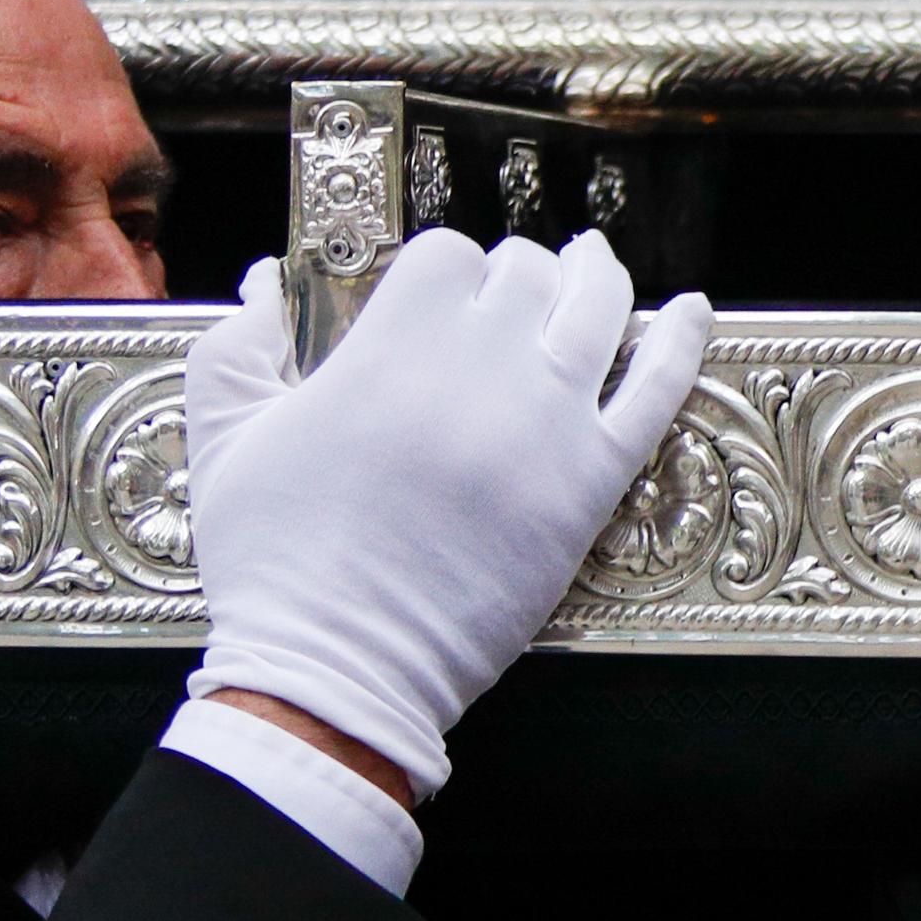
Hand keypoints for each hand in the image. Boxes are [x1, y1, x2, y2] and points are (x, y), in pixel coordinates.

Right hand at [184, 232, 711, 796]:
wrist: (340, 664)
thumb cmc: (275, 558)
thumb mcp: (226, 439)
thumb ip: (237, 349)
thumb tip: (264, 284)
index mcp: (391, 351)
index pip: (447, 256)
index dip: (444, 267)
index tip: (440, 291)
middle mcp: (482, 371)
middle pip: (527, 275)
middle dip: (517, 274)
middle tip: (512, 292)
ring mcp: (549, 421)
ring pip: (599, 309)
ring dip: (596, 279)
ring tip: (591, 268)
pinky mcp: (596, 477)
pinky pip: (659, 388)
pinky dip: (683, 340)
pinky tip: (694, 311)